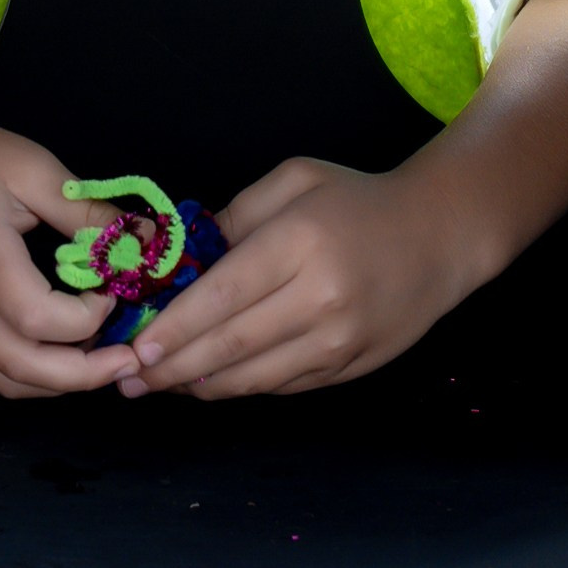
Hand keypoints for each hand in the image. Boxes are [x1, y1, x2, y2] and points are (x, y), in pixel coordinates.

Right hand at [0, 0, 132, 400]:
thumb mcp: (30, 166)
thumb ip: (84, 212)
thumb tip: (141, 243)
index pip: (36, 319)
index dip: (85, 320)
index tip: (111, 292)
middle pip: (20, 367)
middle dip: (83, 375)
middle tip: (127, 358)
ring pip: (2, 380)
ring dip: (56, 383)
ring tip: (100, 361)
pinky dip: (28, 374)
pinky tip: (60, 355)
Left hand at [128, 0, 567, 402]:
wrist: (439, 236)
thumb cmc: (357, 200)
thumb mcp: (294, 181)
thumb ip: (235, 218)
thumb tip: (180, 258)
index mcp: (301, 244)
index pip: (224, 297)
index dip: (174, 329)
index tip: (135, 346)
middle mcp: (320, 300)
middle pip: (231, 347)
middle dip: (173, 367)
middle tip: (128, 377)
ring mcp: (339, 342)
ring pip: (254, 377)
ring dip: (201, 384)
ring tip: (159, 383)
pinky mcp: (349, 368)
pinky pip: (282, 386)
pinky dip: (241, 385)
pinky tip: (210, 379)